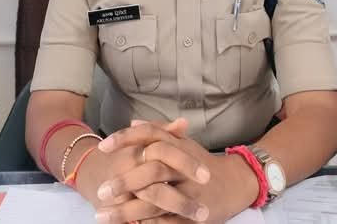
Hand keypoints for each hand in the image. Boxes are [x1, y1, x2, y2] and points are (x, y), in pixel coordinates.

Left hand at [96, 121, 258, 223]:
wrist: (235, 184)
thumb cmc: (202, 163)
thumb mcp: (183, 144)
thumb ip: (159, 132)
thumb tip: (133, 122)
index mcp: (179, 147)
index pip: (150, 135)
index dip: (126, 138)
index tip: (103, 146)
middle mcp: (184, 168)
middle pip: (151, 170)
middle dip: (124, 182)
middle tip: (101, 191)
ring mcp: (190, 193)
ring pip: (155, 200)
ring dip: (126, 210)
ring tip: (102, 215)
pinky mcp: (193, 216)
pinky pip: (166, 222)